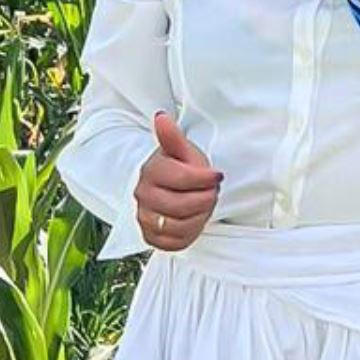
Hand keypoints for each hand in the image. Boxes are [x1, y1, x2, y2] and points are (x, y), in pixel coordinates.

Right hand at [134, 111, 221, 251]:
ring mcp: (144, 217)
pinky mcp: (150, 237)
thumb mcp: (182, 151)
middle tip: (212, 193)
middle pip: (181, 206)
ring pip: (179, 226)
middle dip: (204, 200)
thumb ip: (173, 137)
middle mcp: (143, 195)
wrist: (169, 188)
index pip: (183, 178)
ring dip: (199, 217)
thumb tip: (161, 117)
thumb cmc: (180, 167)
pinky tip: (193, 220)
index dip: (205, 178)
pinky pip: (174, 243)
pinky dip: (189, 233)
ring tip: (203, 205)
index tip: (217, 176)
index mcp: (151, 171)